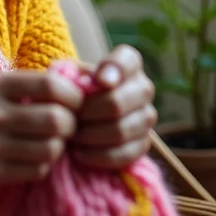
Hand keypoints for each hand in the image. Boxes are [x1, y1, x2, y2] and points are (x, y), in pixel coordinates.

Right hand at [0, 70, 83, 203]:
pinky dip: (42, 164)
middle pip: (56, 120)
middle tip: (67, 124)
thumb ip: (19, 85)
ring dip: (58, 146)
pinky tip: (31, 156)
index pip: (49, 86)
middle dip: (70, 124)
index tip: (74, 101)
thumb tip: (70, 87)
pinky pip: (36, 170)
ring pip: (51, 149)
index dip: (72, 95)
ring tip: (48, 141)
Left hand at [71, 45, 156, 169]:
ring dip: (91, 135)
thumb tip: (78, 83)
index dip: (116, 69)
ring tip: (70, 135)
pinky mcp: (144, 144)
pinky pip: (126, 154)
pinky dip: (99, 156)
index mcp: (126, 63)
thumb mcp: (68, 75)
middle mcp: (142, 88)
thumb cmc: (71, 88)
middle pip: (119, 102)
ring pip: (121, 130)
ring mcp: (146, 117)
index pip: (129, 59)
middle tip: (69, 116)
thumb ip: (71, 74)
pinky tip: (80, 153)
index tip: (99, 80)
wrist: (77, 114)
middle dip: (89, 112)